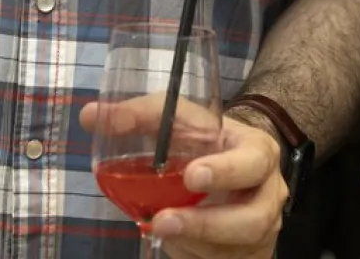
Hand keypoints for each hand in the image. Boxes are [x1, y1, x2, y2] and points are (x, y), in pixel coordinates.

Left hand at [78, 103, 285, 258]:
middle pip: (252, 219)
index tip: (191, 176)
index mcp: (259, 152)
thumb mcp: (181, 118)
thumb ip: (142, 115)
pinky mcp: (254, 253)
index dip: (226, 172)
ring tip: (162, 227)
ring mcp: (264, 228)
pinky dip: (195, 254)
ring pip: (235, 248)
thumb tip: (90, 115)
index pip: (252, 163)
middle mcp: (270, 194)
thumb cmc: (207, 138)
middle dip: (205, 225)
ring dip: (193, 242)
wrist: (236, 160)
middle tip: (163, 221)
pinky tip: (176, 242)